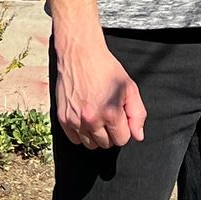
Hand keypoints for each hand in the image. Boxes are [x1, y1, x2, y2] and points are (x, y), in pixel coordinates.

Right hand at [53, 28, 146, 150]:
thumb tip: (138, 136)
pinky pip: (74, 139)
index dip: (124, 129)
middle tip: (108, 114)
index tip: (120, 117)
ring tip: (97, 115)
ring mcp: (75, 120)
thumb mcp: (129, 88)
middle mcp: (91, 119)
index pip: (122, 140)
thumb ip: (137, 114)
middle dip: (110, 132)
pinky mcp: (62, 118)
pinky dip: (81, 133)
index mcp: (110, 112)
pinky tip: (85, 117)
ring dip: (95, 134)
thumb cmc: (106, 69)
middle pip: (106, 144)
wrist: (80, 54)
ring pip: (90, 144)